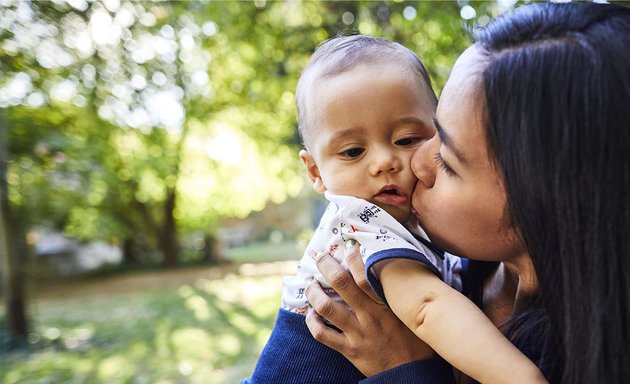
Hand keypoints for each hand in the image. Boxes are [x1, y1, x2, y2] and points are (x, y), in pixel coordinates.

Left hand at [305, 240, 434, 376]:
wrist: (411, 374)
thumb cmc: (414, 341)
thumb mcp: (410, 314)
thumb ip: (399, 295)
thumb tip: (394, 270)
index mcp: (386, 304)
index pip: (365, 273)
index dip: (353, 256)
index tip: (348, 247)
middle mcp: (369, 315)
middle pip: (341, 282)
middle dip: (326, 266)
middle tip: (321, 257)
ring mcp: (357, 333)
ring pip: (325, 307)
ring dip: (313, 293)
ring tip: (311, 285)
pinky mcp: (349, 350)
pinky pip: (322, 334)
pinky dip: (312, 322)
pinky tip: (311, 314)